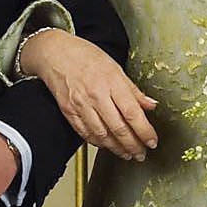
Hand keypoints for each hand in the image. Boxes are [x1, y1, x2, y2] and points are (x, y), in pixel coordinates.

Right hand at [20, 27, 155, 159]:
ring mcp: (81, 105)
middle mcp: (96, 95)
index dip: (144, 131)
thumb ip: (133, 90)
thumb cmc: (85, 56)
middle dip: (133, 145)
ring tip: (127, 153)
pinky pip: (85, 133)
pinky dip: (98, 142)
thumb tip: (150, 105)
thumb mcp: (115, 67)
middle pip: (118, 128)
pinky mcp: (68, 112)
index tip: (152, 141)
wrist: (55, 53)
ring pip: (102, 135)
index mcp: (111, 82)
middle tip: (141, 154)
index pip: (132, 113)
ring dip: (116, 148)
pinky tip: (107, 145)